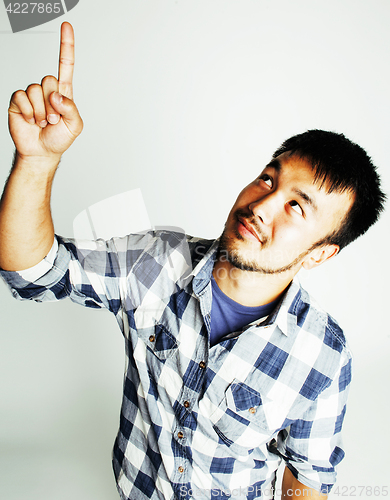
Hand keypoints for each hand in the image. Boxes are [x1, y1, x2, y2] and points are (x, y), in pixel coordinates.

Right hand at [8, 22, 82, 160]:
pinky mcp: (18, 101)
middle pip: (49, 79)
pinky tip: (32, 121)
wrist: (41, 153)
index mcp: (63, 92)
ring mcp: (32, 95)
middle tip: (53, 120)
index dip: (66, 46)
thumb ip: (71, 108)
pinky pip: (22, 97)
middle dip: (53, 103)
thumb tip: (56, 95)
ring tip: (43, 123)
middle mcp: (47, 90)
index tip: (67, 26)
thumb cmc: (59, 139)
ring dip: (42, 111)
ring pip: (35, 89)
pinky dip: (30, 111)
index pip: (65, 65)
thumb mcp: (75, 126)